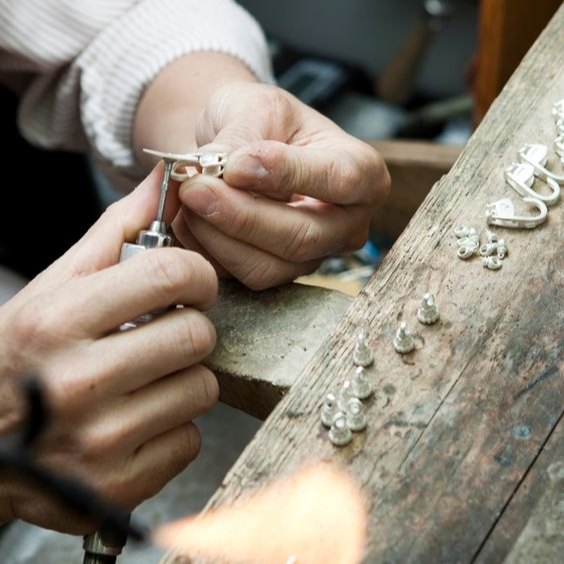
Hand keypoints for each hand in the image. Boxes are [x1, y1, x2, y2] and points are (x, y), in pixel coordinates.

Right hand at [0, 165, 218, 533]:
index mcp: (58, 319)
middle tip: (162, 335)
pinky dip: (174, 428)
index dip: (198, 274)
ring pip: (202, 388)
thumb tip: (165, 179)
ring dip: (184, 379)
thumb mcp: (57, 285)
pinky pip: (190, 438)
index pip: (173, 275)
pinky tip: (137, 421)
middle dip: (189, 330)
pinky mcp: (117, 485)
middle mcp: (75, 381)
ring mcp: (98, 440)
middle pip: (196, 335)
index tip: (192, 284)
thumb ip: (117, 231)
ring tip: (145, 380)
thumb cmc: (26, 352)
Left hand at [174, 81, 389, 289]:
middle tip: (194, 189)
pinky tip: (188, 218)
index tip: (235, 164)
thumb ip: (244, 137)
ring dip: (218, 236)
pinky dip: (207, 249)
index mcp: (363, 172)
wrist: (242, 149)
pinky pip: (240, 276)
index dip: (287, 174)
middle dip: (241, 216)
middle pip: (302, 237)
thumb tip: (227, 171)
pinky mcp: (278, 272)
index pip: (341, 180)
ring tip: (187, 197)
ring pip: (268, 266)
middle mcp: (346, 224)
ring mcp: (313, 256)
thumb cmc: (263, 121)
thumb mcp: (257, 107)